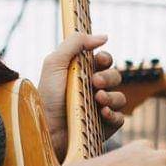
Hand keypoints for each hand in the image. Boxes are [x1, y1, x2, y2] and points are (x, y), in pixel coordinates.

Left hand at [38, 32, 126, 161]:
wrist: (45, 129)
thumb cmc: (46, 97)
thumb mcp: (54, 64)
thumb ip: (74, 44)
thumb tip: (103, 36)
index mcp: (81, 73)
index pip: (104, 61)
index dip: (105, 58)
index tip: (99, 60)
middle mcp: (92, 90)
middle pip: (115, 76)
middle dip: (108, 77)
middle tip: (95, 82)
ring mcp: (100, 108)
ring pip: (120, 97)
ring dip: (111, 96)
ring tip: (97, 99)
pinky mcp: (104, 127)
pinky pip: (120, 118)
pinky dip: (113, 114)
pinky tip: (101, 113)